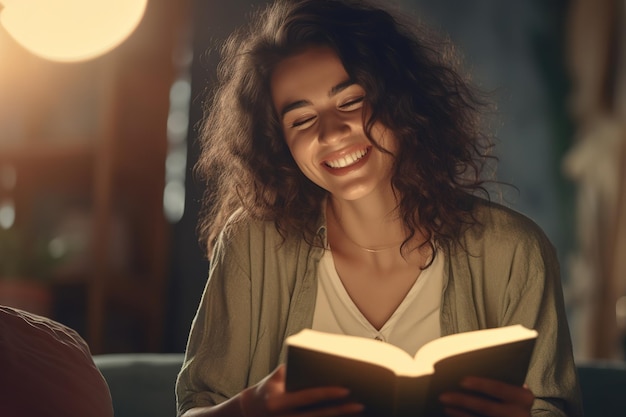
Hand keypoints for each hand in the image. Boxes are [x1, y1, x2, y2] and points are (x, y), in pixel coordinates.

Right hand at [239, 365, 363, 416]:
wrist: (250, 412)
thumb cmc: (267, 389)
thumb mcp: (274, 377)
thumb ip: (293, 370)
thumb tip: (318, 364)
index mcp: (278, 402)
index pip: (308, 397)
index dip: (328, 393)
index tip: (347, 390)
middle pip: (318, 415)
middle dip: (340, 410)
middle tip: (360, 404)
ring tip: (357, 411)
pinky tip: (344, 416)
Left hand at [438, 377, 533, 416]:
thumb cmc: (518, 402)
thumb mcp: (517, 392)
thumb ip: (503, 382)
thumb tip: (477, 366)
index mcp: (523, 397)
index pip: (499, 388)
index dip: (480, 384)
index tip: (462, 381)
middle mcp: (519, 413)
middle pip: (485, 406)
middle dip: (461, 400)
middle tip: (442, 396)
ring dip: (459, 413)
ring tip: (445, 406)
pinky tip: (453, 414)